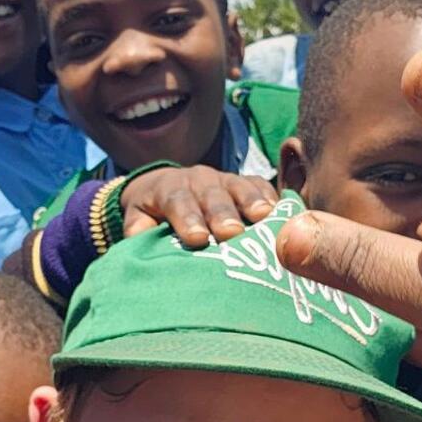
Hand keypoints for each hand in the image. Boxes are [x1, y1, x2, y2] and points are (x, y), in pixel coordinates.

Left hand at [120, 165, 278, 246]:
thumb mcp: (139, 219)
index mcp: (170, 189)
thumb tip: (138, 242)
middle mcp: (198, 179)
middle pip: (211, 195)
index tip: (196, 239)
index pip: (177, 202)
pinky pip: (261, 187)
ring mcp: (225, 179)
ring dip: (252, 201)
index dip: (187, 219)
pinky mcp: (247, 183)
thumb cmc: (154, 214)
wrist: (169, 188)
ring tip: (264, 217)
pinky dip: (272, 199)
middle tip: (232, 232)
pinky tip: (283, 213)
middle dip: (222, 213)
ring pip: (239, 187)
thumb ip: (138, 230)